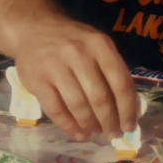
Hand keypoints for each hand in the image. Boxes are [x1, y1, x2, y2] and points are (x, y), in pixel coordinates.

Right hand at [10, 14, 137, 141]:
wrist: (33, 28)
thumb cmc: (71, 41)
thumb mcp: (96, 44)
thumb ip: (111, 70)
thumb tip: (126, 109)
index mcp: (100, 45)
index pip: (120, 82)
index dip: (127, 109)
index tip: (129, 126)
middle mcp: (79, 53)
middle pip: (100, 97)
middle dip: (109, 121)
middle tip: (112, 134)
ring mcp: (56, 66)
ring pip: (78, 106)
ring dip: (89, 125)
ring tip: (94, 133)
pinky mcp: (37, 80)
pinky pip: (56, 110)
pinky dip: (69, 126)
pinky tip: (77, 132)